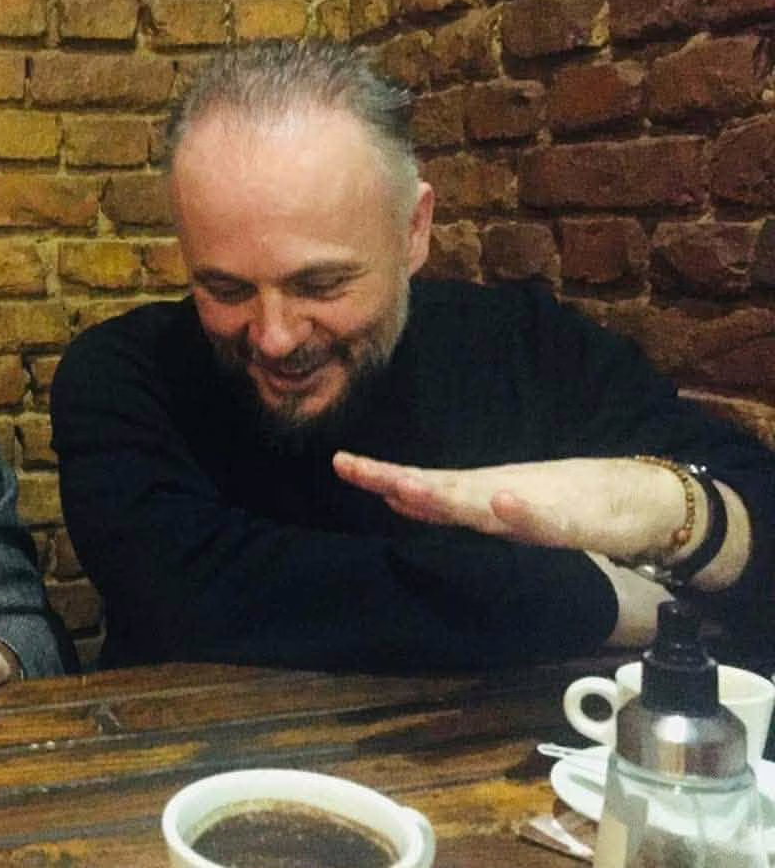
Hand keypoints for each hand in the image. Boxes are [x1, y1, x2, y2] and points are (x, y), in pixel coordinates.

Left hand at [331, 452, 686, 560]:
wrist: (639, 499)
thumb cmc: (565, 498)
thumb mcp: (500, 505)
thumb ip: (453, 502)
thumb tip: (399, 495)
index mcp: (480, 494)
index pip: (422, 487)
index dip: (382, 478)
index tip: (342, 464)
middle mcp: (499, 495)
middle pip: (439, 490)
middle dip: (396, 481)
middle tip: (352, 467)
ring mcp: (534, 506)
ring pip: (483, 503)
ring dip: (444, 495)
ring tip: (405, 485)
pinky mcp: (573, 519)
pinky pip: (547, 519)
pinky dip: (523, 510)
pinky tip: (503, 502)